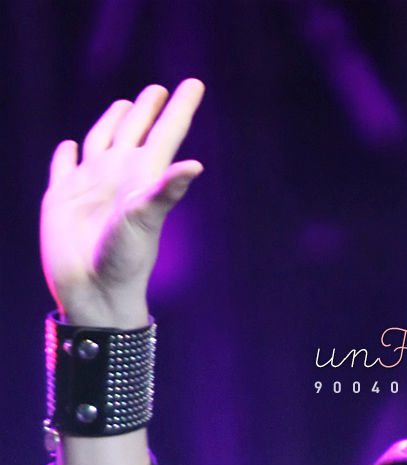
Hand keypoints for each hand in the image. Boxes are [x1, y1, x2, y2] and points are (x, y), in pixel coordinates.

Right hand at [40, 79, 204, 327]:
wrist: (92, 289)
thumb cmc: (123, 257)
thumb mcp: (146, 219)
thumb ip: (167, 190)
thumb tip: (196, 165)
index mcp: (142, 175)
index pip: (167, 132)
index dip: (180, 107)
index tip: (196, 83)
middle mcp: (119, 174)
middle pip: (136, 130)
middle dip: (148, 109)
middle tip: (160, 89)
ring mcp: (90, 185)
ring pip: (102, 141)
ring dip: (113, 122)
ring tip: (125, 105)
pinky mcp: (62, 197)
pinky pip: (64, 167)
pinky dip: (67, 154)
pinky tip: (71, 146)